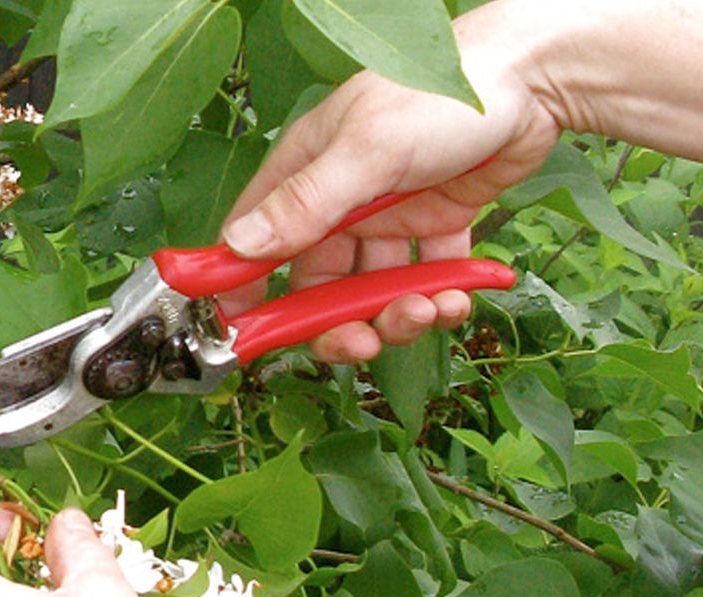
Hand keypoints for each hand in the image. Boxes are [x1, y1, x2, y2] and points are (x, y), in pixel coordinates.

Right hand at [220, 0, 562, 362]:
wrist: (531, 79)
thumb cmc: (437, 98)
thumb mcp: (366, 151)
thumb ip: (305, 203)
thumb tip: (240, 246)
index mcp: (306, 173)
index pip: (256, 238)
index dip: (247, 287)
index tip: (248, 332)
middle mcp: (339, 199)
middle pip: (320, 281)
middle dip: (339, 321)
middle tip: (363, 344)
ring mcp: (387, 215)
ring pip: (374, 287)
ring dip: (396, 312)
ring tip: (428, 309)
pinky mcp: (434, 223)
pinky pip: (426, 276)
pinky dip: (440, 296)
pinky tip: (457, 297)